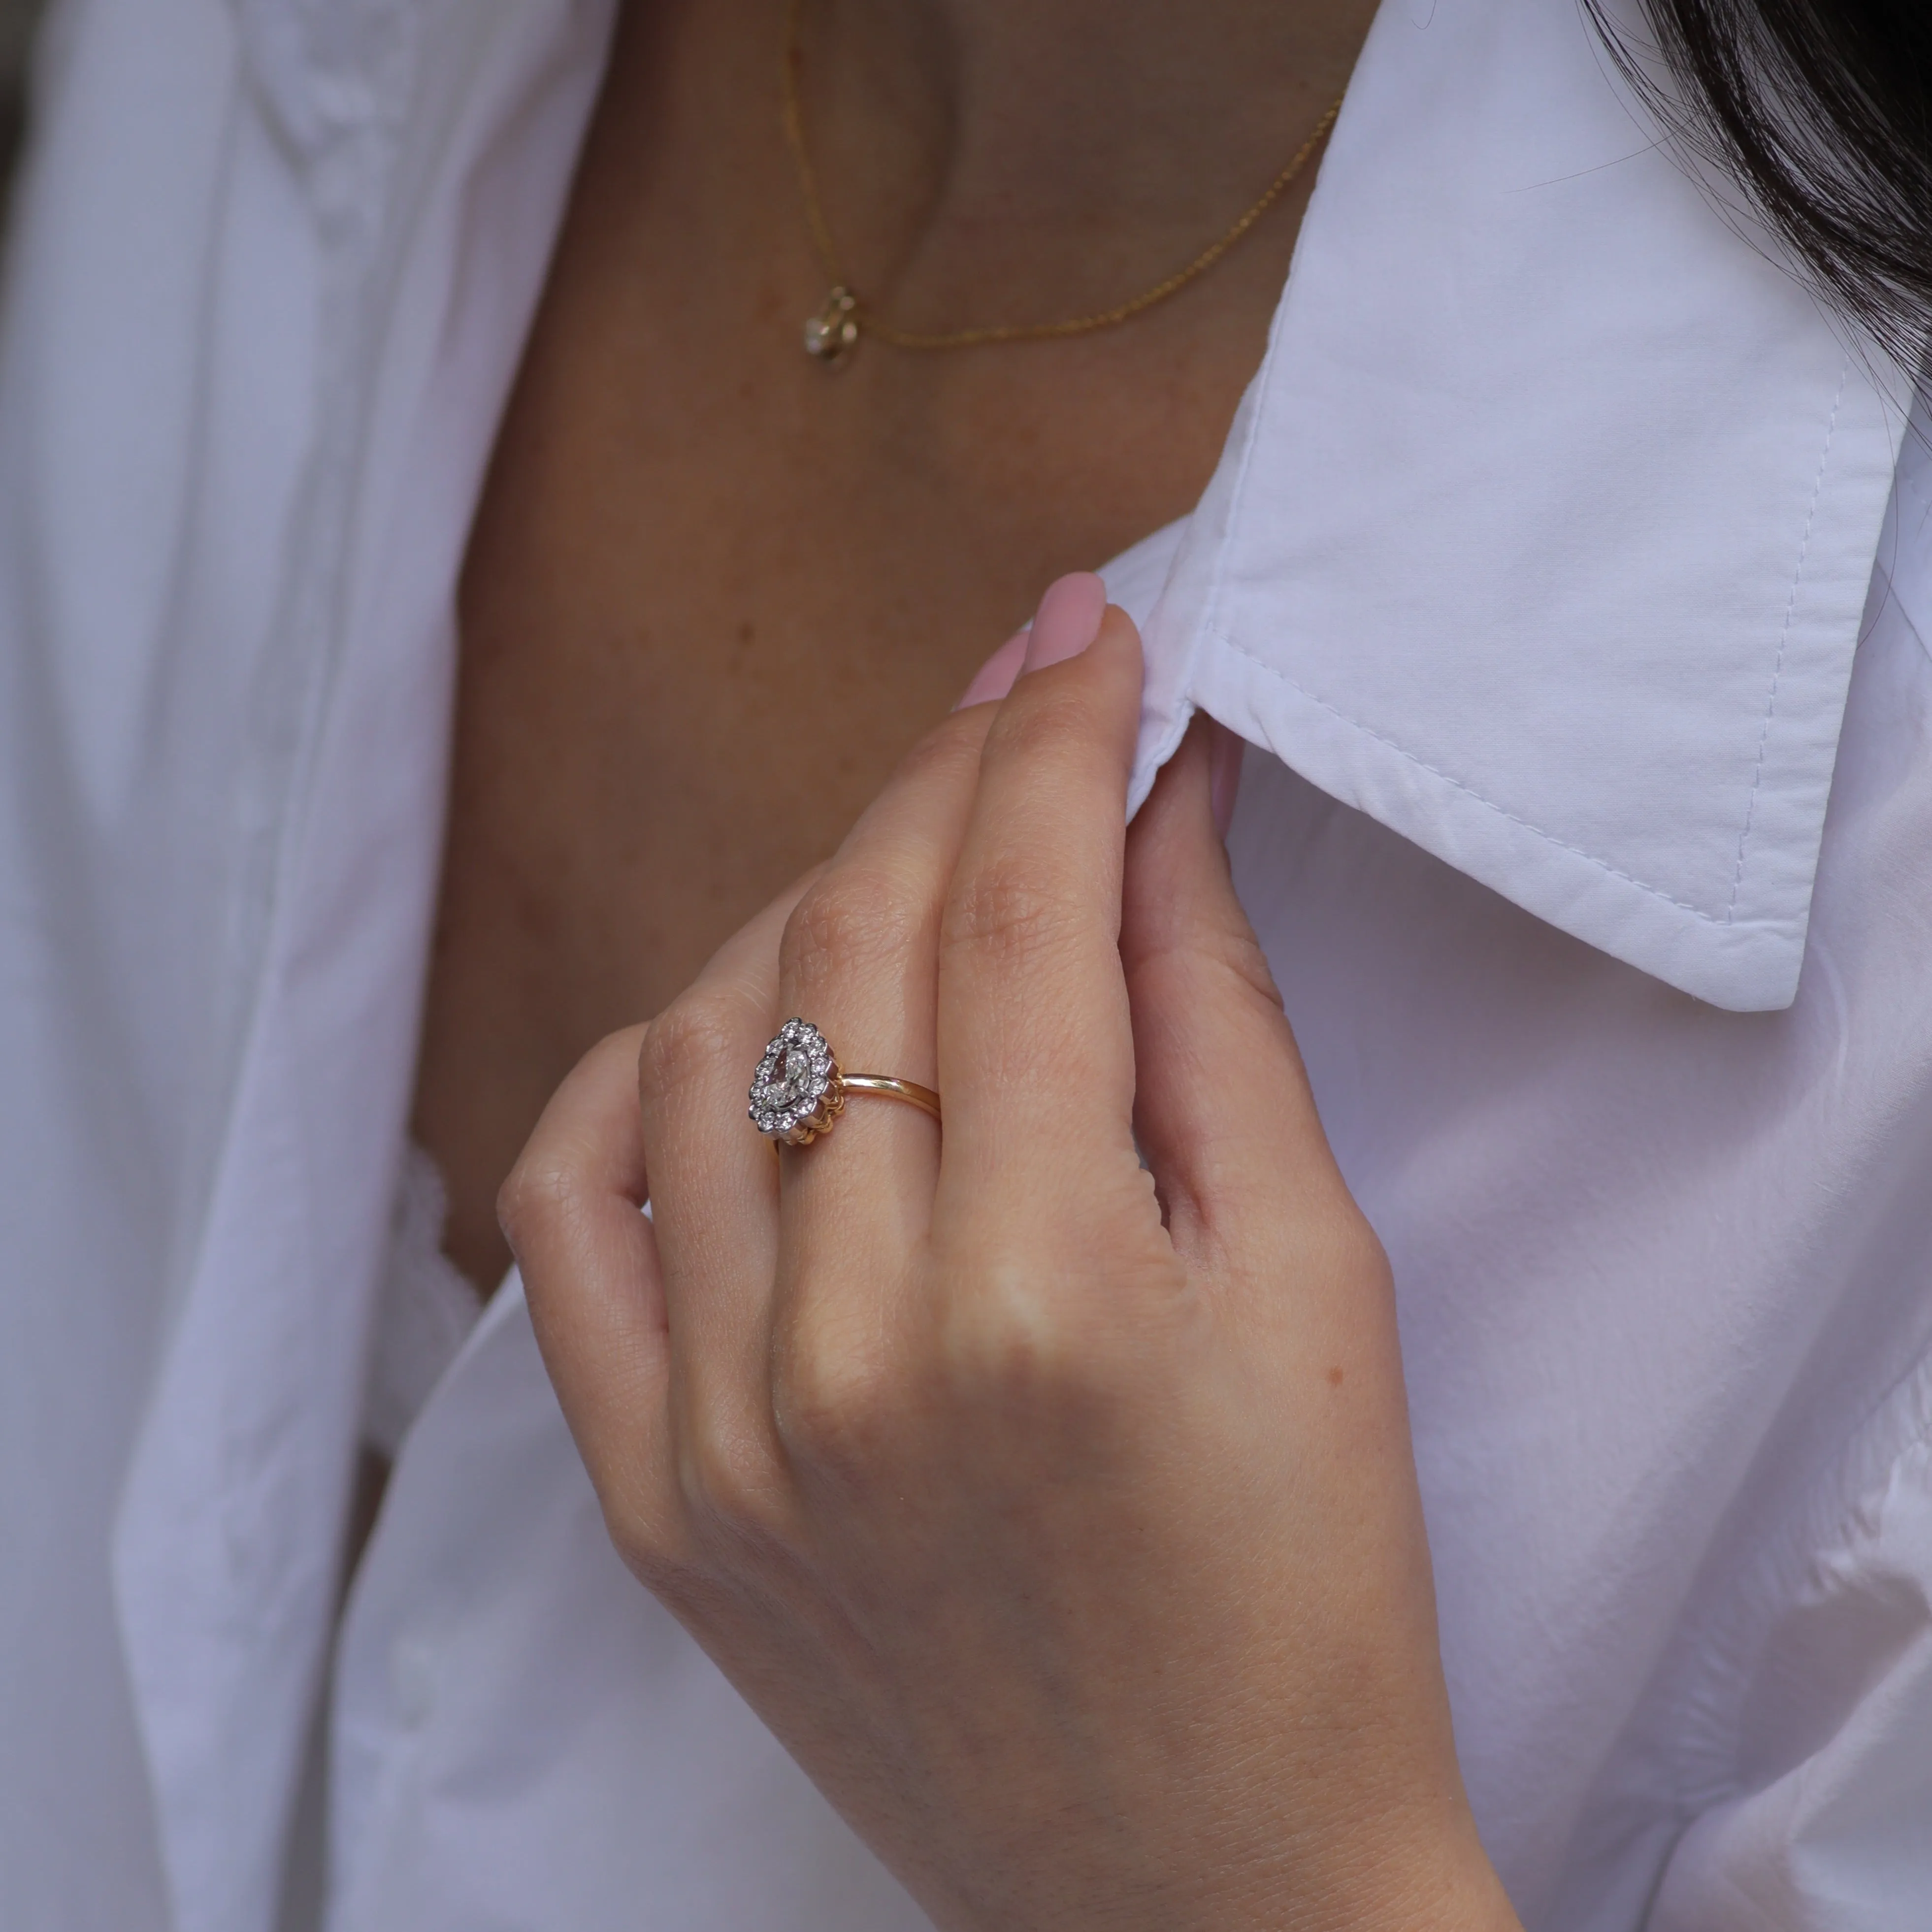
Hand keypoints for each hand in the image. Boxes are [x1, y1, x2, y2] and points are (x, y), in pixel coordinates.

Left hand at [504, 577, 1519, 1931]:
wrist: (1206, 1869)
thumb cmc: (1311, 1582)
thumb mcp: (1311, 1273)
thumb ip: (1212, 1011)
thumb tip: (1151, 801)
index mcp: (1053, 1294)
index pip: (1018, 915)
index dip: (1053, 739)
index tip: (1087, 638)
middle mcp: (856, 1351)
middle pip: (855, 945)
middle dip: (945, 776)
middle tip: (1016, 700)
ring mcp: (725, 1428)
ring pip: (703, 1036)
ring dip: (813, 900)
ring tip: (912, 866)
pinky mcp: (657, 1493)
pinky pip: (571, 1211)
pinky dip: (635, 1073)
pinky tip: (729, 1020)